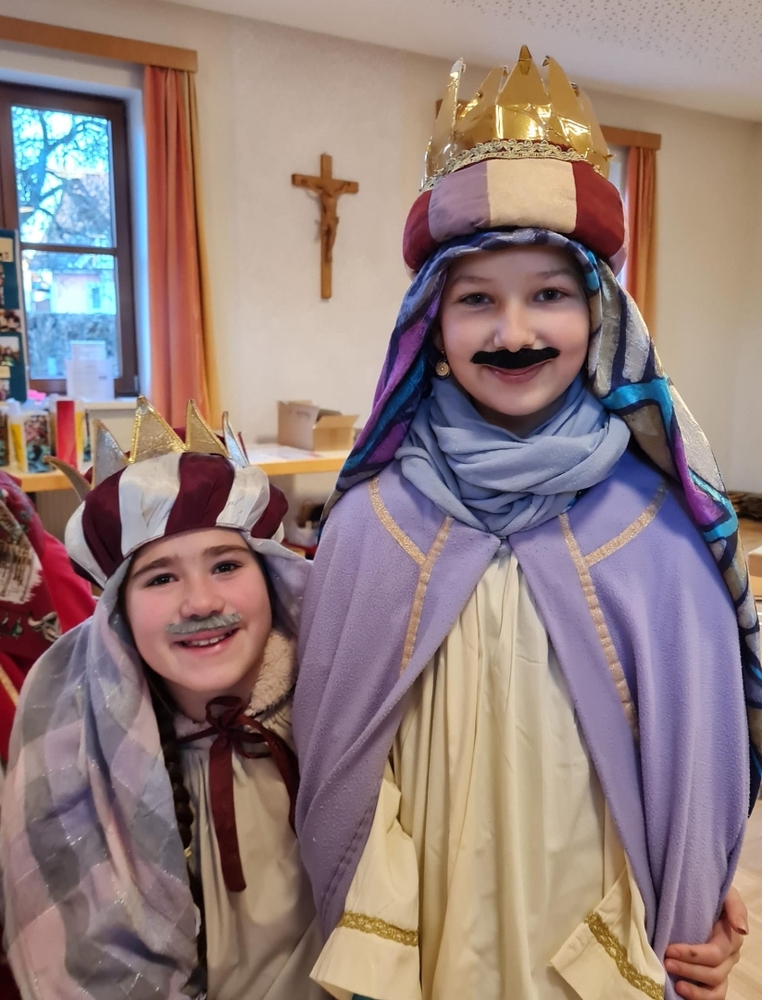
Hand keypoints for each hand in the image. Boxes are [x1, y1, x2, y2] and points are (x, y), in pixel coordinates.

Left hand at [663, 885, 747, 999]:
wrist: (700, 894)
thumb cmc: (710, 893)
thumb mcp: (725, 892)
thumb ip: (734, 907)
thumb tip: (742, 930)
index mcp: (730, 938)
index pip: (715, 953)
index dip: (692, 954)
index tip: (669, 949)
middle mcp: (728, 957)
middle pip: (714, 973)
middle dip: (689, 969)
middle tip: (666, 962)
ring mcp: (721, 969)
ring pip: (715, 988)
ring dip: (695, 989)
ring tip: (676, 985)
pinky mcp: (712, 978)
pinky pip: (713, 995)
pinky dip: (699, 997)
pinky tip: (681, 992)